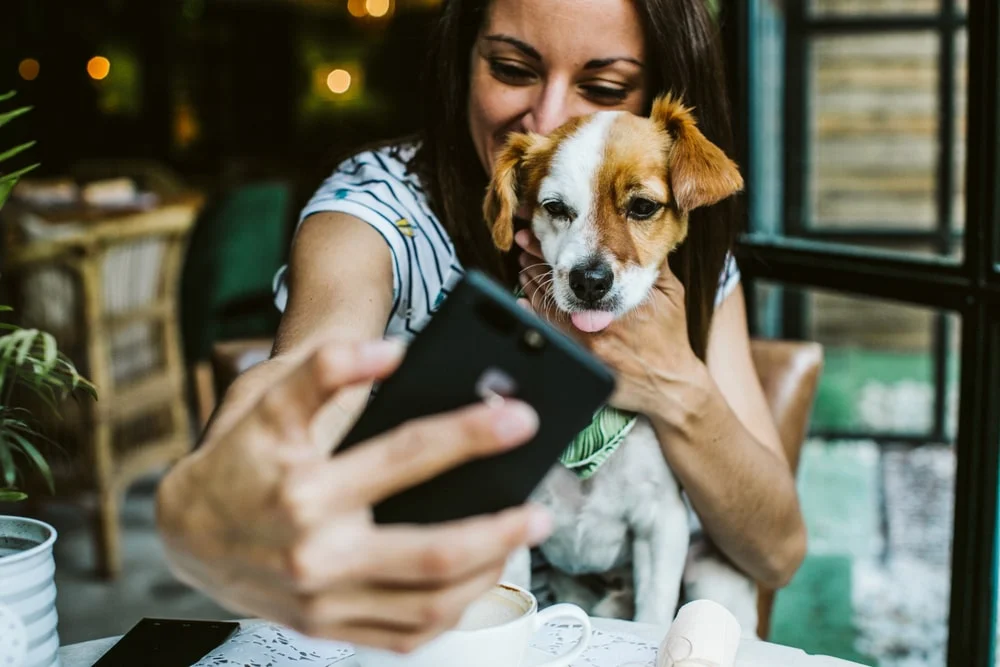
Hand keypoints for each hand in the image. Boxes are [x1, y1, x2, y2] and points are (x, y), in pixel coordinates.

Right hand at [157, 338, 550, 652]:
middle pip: (432, 553)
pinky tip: (474, 581)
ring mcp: (322, 602)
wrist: (188, 532)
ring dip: (486, 574)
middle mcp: (316, 554)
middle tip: (541, 511)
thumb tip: (390, 353)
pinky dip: (449, 612)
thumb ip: (325, 368)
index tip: (521, 417)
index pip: (406, 456)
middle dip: (499, 531)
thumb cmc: (241, 457)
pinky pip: (404, 637)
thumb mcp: (269, 399)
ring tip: (514, 541)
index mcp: (306, 490)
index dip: (470, 433)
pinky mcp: (326, 629)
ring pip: (428, 604)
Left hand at [514, 229, 703, 415]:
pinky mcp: (580, 361)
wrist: (670, 385)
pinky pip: (549, 334)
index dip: (553, 251)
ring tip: (524, 270)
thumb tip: (637, 233)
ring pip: (549, 309)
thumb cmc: (669, 337)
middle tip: (523, 248)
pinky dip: (533, 316)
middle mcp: (600, 321)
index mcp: (621, 300)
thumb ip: (653, 263)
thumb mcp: (670, 293)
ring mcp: (586, 344)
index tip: (537, 237)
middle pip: (559, 286)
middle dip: (538, 264)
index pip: (577, 269)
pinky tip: (522, 302)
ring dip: (533, 287)